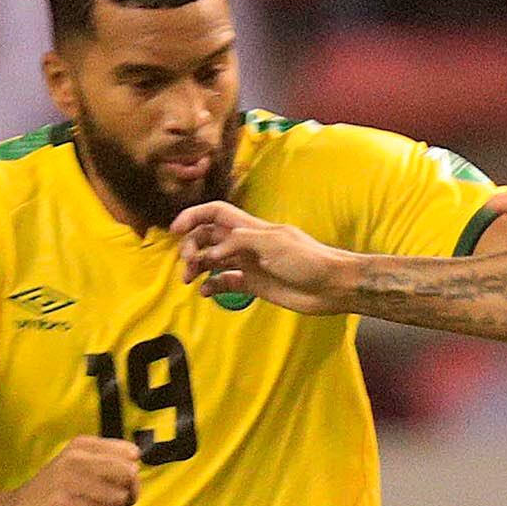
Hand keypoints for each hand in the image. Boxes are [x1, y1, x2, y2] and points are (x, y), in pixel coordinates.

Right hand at [0, 435, 141, 505]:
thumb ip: (109, 467)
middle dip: (123, 497)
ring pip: (116, 501)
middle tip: (103, 504)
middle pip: (129, 476)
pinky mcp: (62, 505)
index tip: (113, 486)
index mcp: (82, 445)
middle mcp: (75, 457)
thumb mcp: (80, 470)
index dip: (130, 477)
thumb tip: (136, 475)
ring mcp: (68, 480)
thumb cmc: (55, 495)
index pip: (131, 454)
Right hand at [170, 201, 355, 312]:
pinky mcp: (254, 285)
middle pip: (208, 237)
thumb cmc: (307, 259)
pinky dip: (212, 286)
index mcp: (251, 227)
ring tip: (190, 279)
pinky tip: (206, 292)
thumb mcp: (273, 243)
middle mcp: (246, 243)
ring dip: (198, 267)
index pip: (216, 213)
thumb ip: (239, 241)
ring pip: (213, 260)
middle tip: (188, 262)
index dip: (194, 217)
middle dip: (192, 246)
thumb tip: (212, 250)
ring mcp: (249, 264)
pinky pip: (226, 282)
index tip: (175, 230)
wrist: (331, 286)